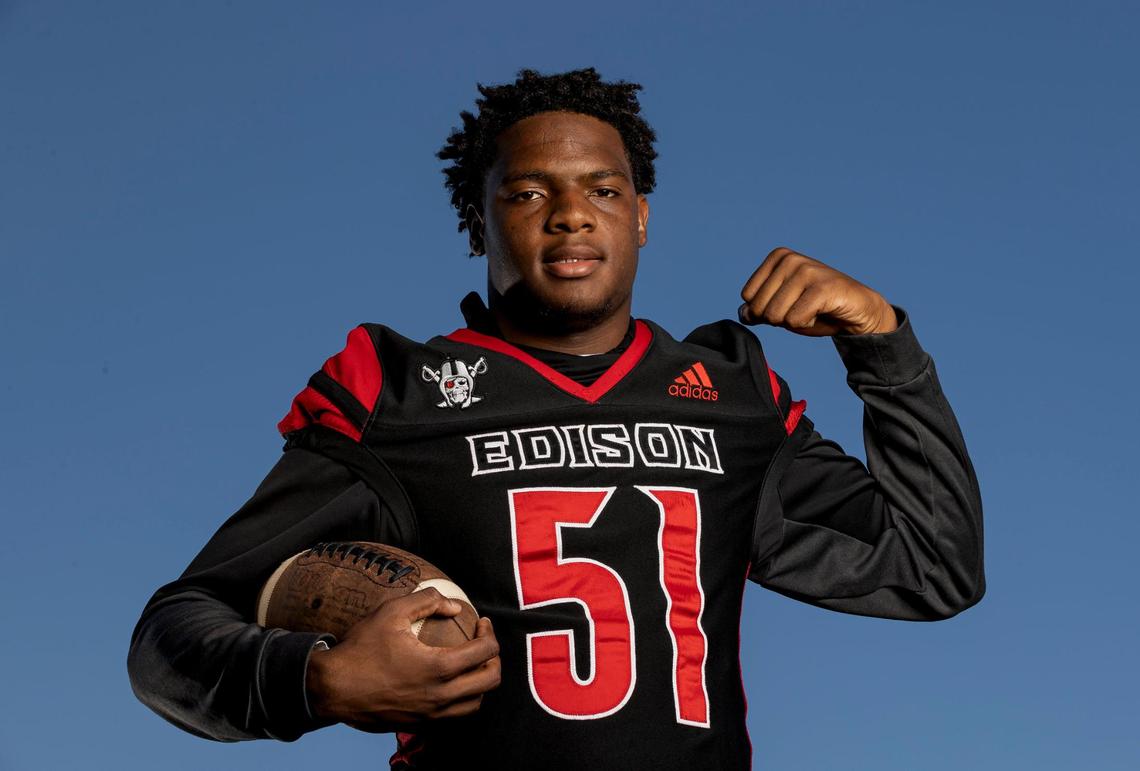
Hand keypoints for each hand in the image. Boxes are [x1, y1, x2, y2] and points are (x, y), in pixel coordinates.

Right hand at [305, 588, 500, 731]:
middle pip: (490, 680)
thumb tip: (455, 606)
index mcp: (438, 667)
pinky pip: (455, 716)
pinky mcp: (420, 725)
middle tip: (482, 642)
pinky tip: (451, 682)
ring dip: (481, 682)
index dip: (490, 632)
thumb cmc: (360, 649)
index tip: (480, 622)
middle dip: (494, 658)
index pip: (486, 651)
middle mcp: (440, 695)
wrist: (332, 689)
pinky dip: (463, 699)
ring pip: (476, 703)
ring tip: (471, 664)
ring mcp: (431, 714)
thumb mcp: (391, 612)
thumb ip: (427, 600)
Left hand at [739, 247, 896, 335]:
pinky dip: (807, 324)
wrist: (856, 310)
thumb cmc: (817, 308)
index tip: (790, 304)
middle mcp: (790, 259)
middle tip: (803, 309)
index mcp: (777, 257)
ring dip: (794, 322)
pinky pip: (795, 319)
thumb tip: (742, 313)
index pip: (748, 298)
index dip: (766, 311)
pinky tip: (822, 312)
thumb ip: (759, 310)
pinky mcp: (822, 287)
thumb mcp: (782, 308)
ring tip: (812, 309)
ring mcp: (806, 270)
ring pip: (776, 315)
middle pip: (760, 308)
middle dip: (779, 318)